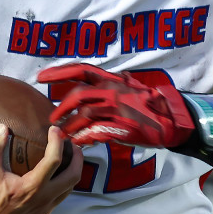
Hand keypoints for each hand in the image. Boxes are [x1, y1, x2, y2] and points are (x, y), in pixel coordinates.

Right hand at [0, 125, 81, 213]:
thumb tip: (2, 128)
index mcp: (31, 187)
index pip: (54, 160)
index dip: (57, 142)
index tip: (55, 130)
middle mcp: (43, 200)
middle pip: (72, 176)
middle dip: (77, 158)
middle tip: (72, 144)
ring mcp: (44, 211)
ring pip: (68, 190)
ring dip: (71, 173)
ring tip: (67, 159)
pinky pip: (57, 201)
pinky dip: (60, 187)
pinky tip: (50, 179)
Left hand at [38, 63, 194, 147]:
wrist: (171, 120)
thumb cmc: (150, 104)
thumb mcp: (131, 87)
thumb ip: (114, 85)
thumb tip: (102, 80)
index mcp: (112, 80)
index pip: (81, 70)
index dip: (59, 72)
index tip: (41, 77)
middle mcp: (113, 91)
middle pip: (78, 95)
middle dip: (61, 107)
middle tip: (53, 118)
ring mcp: (117, 109)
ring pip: (84, 115)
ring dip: (70, 126)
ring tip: (62, 135)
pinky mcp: (122, 127)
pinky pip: (96, 132)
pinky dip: (85, 138)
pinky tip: (79, 143)